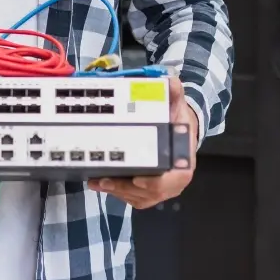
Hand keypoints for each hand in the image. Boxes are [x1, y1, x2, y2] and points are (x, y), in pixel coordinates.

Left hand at [88, 75, 197, 209]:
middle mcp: (173, 182)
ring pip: (137, 197)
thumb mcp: (177, 104)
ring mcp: (160, 190)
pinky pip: (132, 197)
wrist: (179, 130)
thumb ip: (174, 92)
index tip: (136, 178)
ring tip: (96, 181)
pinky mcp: (148, 191)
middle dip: (124, 188)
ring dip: (116, 191)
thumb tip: (170, 81)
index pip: (170, 181)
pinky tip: (101, 183)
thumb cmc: (177, 120)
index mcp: (182, 165)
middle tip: (103, 180)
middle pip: (148, 193)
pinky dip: (117, 192)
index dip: (153, 184)